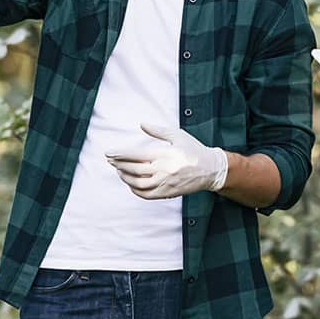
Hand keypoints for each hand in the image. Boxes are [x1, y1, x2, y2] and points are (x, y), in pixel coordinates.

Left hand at [107, 124, 227, 198]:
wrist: (210, 169)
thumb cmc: (194, 150)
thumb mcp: (178, 135)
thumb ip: (158, 131)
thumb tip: (142, 124)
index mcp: (165, 154)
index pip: (136, 155)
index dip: (120, 154)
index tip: (109, 152)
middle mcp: (163, 170)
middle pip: (133, 169)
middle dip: (118, 164)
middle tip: (110, 160)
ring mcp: (165, 183)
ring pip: (137, 183)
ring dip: (125, 177)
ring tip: (119, 170)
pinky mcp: (167, 193)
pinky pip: (146, 195)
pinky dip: (134, 190)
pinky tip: (130, 183)